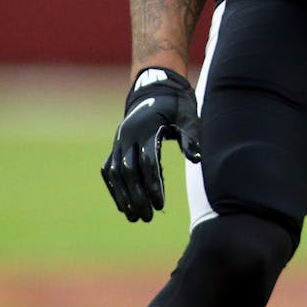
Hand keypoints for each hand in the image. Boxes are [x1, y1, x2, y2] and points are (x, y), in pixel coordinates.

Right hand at [100, 67, 201, 221]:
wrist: (156, 88)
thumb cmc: (177, 105)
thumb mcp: (188, 116)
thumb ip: (191, 137)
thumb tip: (197, 159)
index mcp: (147, 129)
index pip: (147, 163)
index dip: (153, 185)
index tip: (160, 205)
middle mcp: (128, 136)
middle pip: (128, 172)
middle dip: (137, 196)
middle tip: (147, 218)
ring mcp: (119, 141)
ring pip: (115, 173)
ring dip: (123, 196)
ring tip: (134, 217)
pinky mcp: (116, 146)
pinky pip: (109, 170)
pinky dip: (114, 188)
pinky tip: (123, 205)